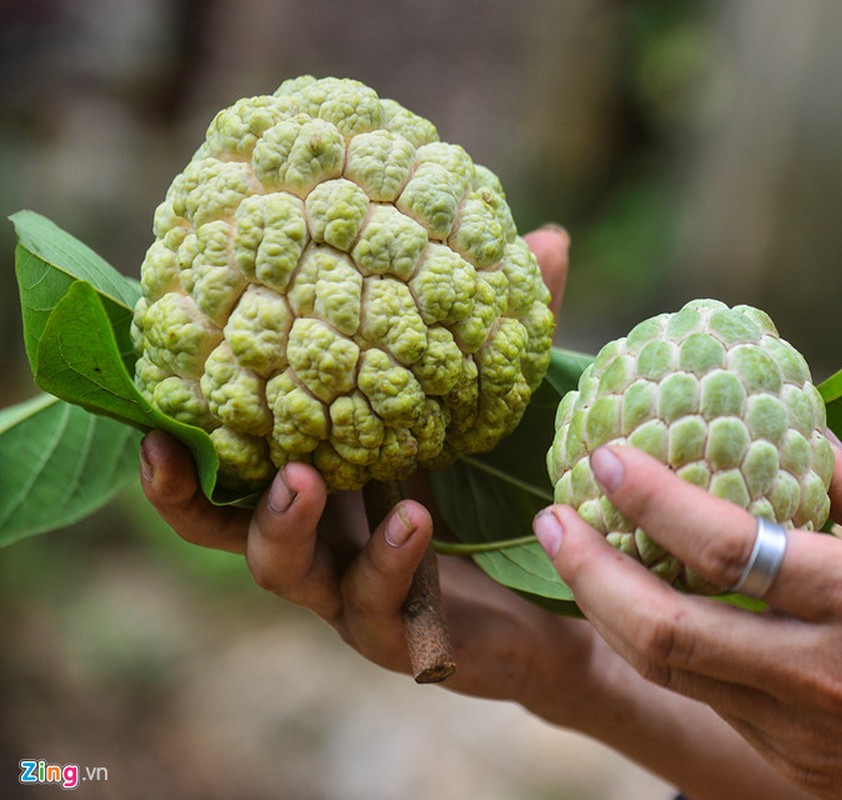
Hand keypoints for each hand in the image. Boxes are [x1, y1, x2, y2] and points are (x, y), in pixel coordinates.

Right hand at [140, 225, 590, 706]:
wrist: (573, 588)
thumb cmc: (516, 490)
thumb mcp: (506, 405)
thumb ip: (512, 335)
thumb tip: (548, 235)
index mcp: (325, 475)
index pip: (237, 453)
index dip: (188, 425)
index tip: (151, 380)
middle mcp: (323, 533)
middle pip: (222, 523)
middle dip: (190, 490)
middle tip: (181, 446)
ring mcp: (351, 589)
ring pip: (282, 571)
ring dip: (281, 525)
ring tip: (304, 479)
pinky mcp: (398, 634)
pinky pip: (375, 603)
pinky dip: (386, 560)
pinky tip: (412, 521)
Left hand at [536, 444, 841, 797]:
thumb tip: (799, 433)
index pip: (726, 545)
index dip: (652, 496)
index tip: (608, 454)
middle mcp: (818, 670)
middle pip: (662, 631)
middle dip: (589, 571)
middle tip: (552, 516)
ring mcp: (798, 729)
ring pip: (667, 673)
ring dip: (608, 610)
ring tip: (576, 554)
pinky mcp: (791, 764)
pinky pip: (706, 698)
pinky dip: (662, 647)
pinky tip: (645, 604)